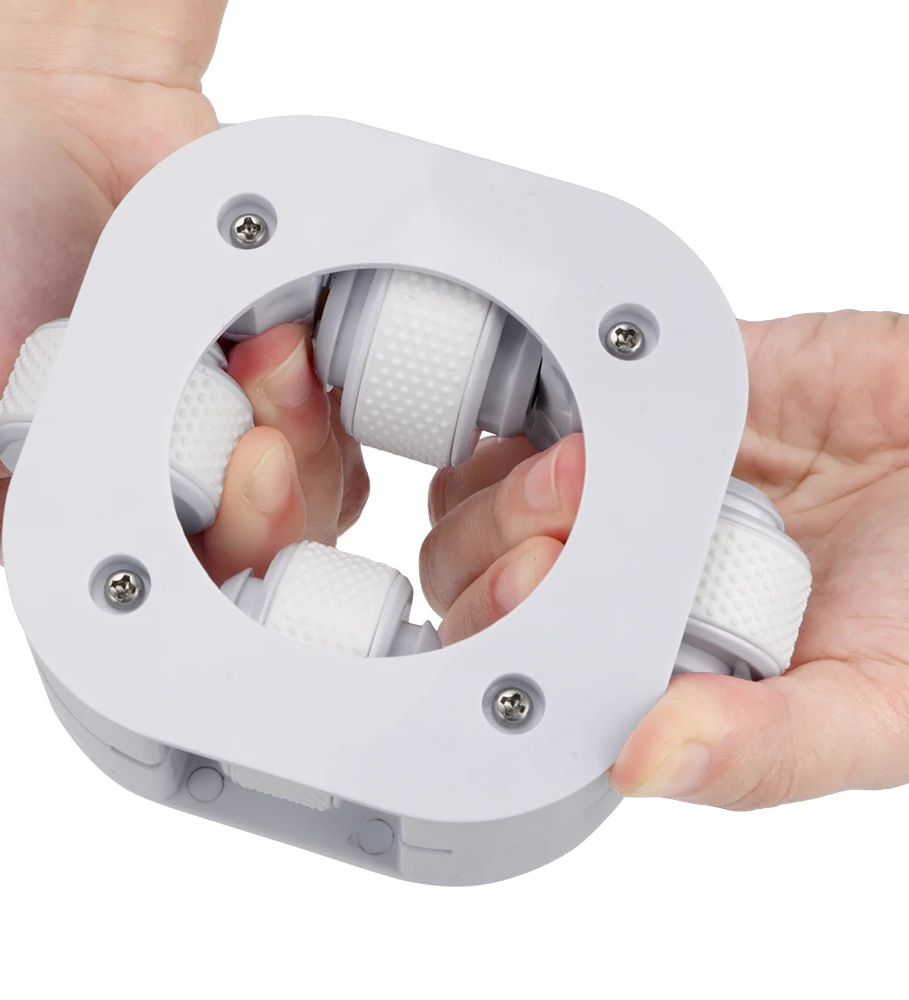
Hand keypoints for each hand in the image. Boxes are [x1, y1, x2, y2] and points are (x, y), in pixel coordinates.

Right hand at [0, 2, 364, 759]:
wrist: (41, 107)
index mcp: (73, 524)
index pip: (160, 607)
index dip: (210, 580)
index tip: (226, 494)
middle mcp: (156, 498)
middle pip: (253, 568)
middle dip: (268, 508)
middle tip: (252, 431)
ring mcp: (225, 440)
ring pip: (308, 507)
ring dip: (301, 442)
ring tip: (265, 358)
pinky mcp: (278, 389)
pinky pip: (338, 439)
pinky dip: (327, 403)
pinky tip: (295, 349)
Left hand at [423, 311, 908, 807]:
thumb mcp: (873, 708)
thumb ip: (766, 750)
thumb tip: (640, 768)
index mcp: (646, 661)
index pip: (518, 671)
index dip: (495, 645)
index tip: (533, 611)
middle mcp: (612, 576)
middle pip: (476, 580)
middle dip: (490, 565)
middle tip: (554, 549)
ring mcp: (614, 487)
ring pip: (483, 494)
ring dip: (503, 490)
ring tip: (582, 476)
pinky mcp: (637, 404)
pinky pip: (540, 401)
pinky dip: (529, 412)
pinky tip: (572, 429)